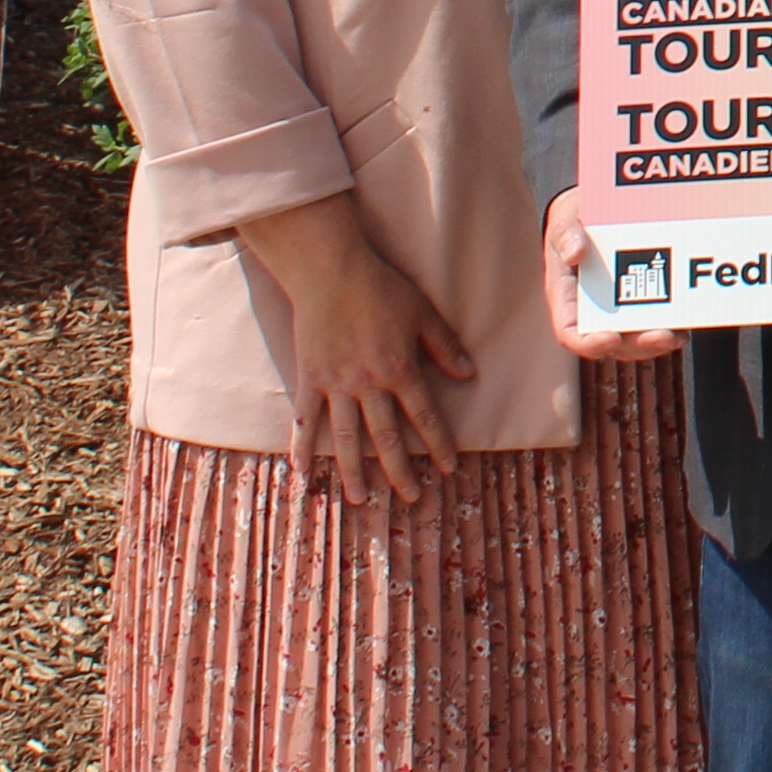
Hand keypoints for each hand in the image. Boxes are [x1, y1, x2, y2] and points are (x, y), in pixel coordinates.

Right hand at [242, 191, 474, 502]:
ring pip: (348, 438)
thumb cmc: (381, 288)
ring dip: (355, 472)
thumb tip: (469, 374)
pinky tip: (302, 474)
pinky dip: (302, 447)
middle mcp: (369, 384)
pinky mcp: (309, 379)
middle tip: (412, 498)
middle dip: (402, 470)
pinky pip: (306, 420)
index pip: (425, 415)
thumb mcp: (423, 312)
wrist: (331, 272)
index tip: (448, 468)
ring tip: (361, 499)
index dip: (438, 443)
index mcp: (400, 369)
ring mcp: (336, 385)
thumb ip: (444, 346)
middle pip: (388, 437)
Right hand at [541, 193, 688, 367]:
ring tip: (676, 336)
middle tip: (661, 337)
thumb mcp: (564, 220)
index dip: (589, 343)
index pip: (571, 332)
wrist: (595, 208)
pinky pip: (654, 321)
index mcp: (568, 297)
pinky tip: (686, 323)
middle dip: (637, 345)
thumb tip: (575, 252)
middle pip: (612, 343)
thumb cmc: (575, 219)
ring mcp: (619, 308)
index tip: (610, 338)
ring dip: (655, 342)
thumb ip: (565, 234)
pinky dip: (670, 326)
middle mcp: (593, 309)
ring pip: (635, 339)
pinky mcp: (643, 299)